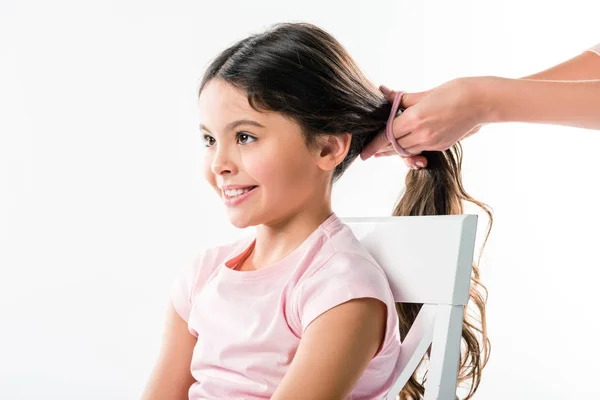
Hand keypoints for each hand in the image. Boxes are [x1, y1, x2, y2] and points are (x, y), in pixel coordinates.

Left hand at [360, 77, 487, 168]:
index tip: (364, 153)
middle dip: (382, 150)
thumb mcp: (425, 93)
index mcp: (415, 119)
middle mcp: (422, 135)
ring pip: (407, 151)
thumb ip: (403, 99)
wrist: (483, 101)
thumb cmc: (456, 91)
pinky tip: (406, 145)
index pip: (387, 136)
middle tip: (371, 152)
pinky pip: (420, 149)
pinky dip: (410, 148)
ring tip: (385, 150)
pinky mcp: (442, 145)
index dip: (374, 145)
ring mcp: (433, 142)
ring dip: (395, 150)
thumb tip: (385, 93)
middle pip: (395, 147)